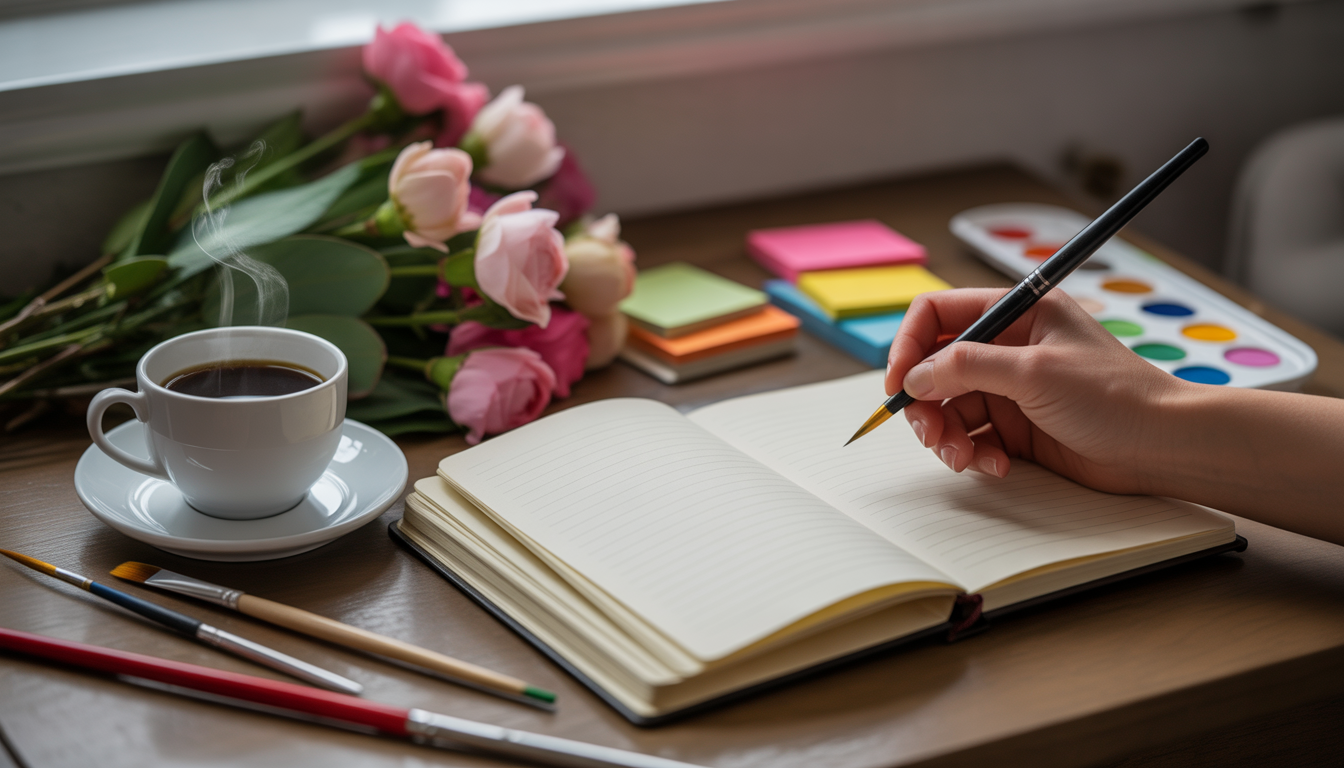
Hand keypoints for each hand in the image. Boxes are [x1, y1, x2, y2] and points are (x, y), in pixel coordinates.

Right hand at [884, 288, 1179, 494]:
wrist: (1161, 447)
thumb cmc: (1114, 397)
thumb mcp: (1034, 371)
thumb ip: (967, 367)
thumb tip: (914, 376)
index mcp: (1015, 313)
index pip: (937, 314)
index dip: (908, 346)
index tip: (897, 384)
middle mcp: (1007, 347)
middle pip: (933, 368)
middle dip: (925, 404)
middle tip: (931, 434)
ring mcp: (1009, 389)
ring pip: (947, 408)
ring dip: (945, 436)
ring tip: (964, 458)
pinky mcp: (1015, 427)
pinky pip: (971, 437)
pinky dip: (973, 454)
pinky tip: (996, 466)